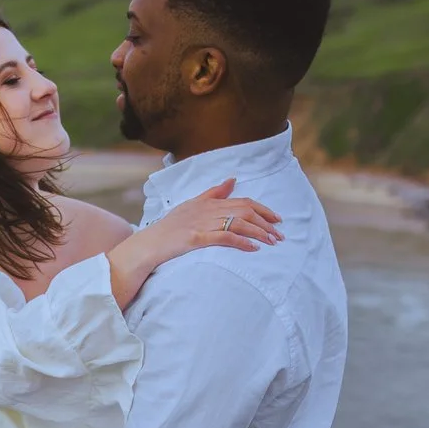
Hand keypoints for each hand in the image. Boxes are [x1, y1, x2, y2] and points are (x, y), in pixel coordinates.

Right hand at [107, 178, 281, 306]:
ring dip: (258, 233)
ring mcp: (201, 223)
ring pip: (238, 223)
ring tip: (272, 242)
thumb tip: (232, 179)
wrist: (147, 245)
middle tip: (280, 234)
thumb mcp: (191, 206)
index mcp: (206, 202)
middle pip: (244, 210)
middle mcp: (206, 209)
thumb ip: (213, 193)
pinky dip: (241, 241)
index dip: (262, 209)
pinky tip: (253, 248)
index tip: (277, 219)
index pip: (241, 201)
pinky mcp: (196, 238)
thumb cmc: (168, 229)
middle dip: (266, 222)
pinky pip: (224, 237)